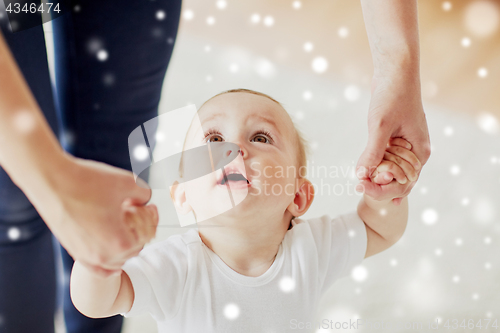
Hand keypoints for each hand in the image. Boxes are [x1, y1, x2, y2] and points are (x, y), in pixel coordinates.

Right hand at [34, 154, 158, 277]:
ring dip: (123, 245)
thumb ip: (145, 194)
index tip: (149, 206)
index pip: (147, 236)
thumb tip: (146, 200)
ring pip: (115, 260)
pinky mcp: (73, 250)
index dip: (151, 219)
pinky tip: (110, 254)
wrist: (51, 180)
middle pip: (134, 250)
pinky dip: (106, 263)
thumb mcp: (128, 182)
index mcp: (120, 242)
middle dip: (138, 232)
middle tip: (137, 213)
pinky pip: (96, 267)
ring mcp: (86, 255)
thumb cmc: (88, 181)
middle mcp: (103, 256)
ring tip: (121, 224)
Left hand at [356, 76, 430, 203]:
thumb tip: (361, 175)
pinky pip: (388, 160)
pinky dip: (377, 167)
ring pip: (392, 171)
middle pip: (399, 181)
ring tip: (359, 183)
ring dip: (377, 178)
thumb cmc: (392, 96)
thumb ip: (372, 152)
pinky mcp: (397, 139)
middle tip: (357, 188)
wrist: (396, 73)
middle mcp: (416, 152)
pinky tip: (366, 177)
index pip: (403, 184)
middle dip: (379, 186)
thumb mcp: (380, 126)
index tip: (360, 187)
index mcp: (419, 152)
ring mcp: (407, 146)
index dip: (382, 190)